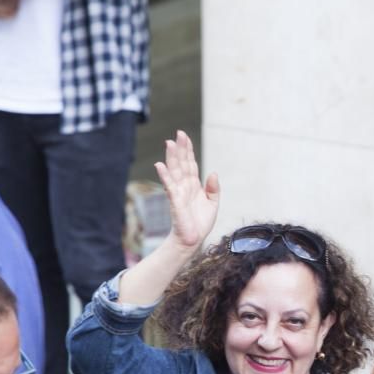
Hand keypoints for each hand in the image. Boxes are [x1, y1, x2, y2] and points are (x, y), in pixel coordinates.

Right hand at [154, 130, 220, 250]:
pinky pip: (169, 186)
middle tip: (178, 133)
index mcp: (193, 185)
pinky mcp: (175, 201)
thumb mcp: (213, 203)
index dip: (188, 150)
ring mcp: (179, 192)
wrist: (193, 239)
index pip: (190, 164)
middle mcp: (184, 185)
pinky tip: (160, 165)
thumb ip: (214, 188)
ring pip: (175, 171)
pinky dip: (165, 176)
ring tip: (169, 143)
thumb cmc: (200, 223)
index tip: (185, 137)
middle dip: (180, 149)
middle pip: (181, 163)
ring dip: (172, 157)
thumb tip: (213, 172)